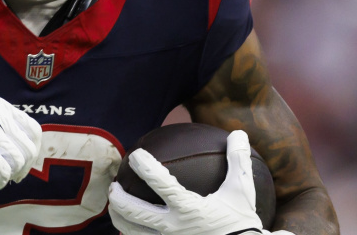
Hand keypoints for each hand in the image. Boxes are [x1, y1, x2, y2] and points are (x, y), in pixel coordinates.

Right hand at [0, 95, 42, 192]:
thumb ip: (7, 134)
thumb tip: (34, 152)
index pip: (33, 129)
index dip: (32, 152)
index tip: (22, 166)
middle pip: (29, 147)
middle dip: (22, 168)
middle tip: (7, 177)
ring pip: (19, 160)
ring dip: (7, 176)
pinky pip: (4, 173)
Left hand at [107, 130, 274, 234]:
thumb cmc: (242, 222)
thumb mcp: (242, 190)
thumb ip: (238, 160)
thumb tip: (239, 133)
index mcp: (188, 208)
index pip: (159, 183)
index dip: (144, 166)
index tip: (136, 155)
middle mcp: (173, 228)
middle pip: (134, 211)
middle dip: (118, 196)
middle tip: (114, 185)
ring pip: (132, 232)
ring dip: (119, 218)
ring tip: (114, 207)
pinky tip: (129, 229)